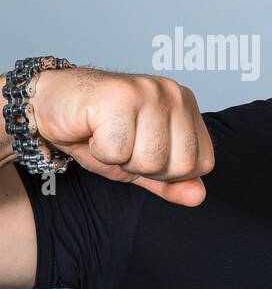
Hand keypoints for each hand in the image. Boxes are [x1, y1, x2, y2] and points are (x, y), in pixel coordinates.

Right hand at [27, 67, 213, 205]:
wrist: (50, 105)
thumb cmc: (97, 132)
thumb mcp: (140, 165)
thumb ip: (171, 182)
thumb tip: (199, 196)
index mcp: (186, 106)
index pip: (202, 163)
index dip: (168, 173)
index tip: (141, 151)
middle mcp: (173, 94)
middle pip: (180, 165)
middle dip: (144, 167)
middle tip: (120, 144)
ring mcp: (148, 92)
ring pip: (149, 160)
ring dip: (119, 158)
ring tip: (106, 135)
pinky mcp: (119, 95)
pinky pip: (117, 151)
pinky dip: (99, 150)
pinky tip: (92, 129)